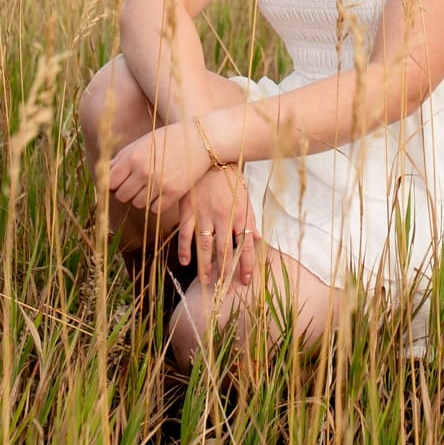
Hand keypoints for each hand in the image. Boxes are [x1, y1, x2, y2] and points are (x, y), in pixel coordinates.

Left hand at [106, 121, 208, 213]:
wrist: (201, 140)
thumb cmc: (168, 139)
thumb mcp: (142, 142)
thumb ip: (122, 158)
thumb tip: (104, 174)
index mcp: (132, 157)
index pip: (109, 182)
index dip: (113, 184)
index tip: (119, 182)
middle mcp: (143, 171)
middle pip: (122, 196)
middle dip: (126, 192)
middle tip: (136, 184)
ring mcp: (159, 183)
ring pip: (137, 204)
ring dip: (141, 198)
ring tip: (150, 187)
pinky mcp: (173, 193)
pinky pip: (154, 210)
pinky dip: (156, 204)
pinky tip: (161, 193)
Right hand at [181, 163, 258, 290]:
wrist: (210, 155)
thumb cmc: (229, 176)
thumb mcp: (245, 196)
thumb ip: (250, 218)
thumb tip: (257, 238)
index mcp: (241, 214)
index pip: (246, 246)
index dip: (246, 265)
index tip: (246, 280)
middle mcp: (224, 218)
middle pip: (226, 251)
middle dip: (227, 272)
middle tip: (224, 289)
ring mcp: (205, 215)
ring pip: (206, 247)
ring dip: (206, 267)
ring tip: (206, 283)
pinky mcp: (189, 210)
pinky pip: (186, 234)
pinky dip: (185, 249)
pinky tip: (186, 262)